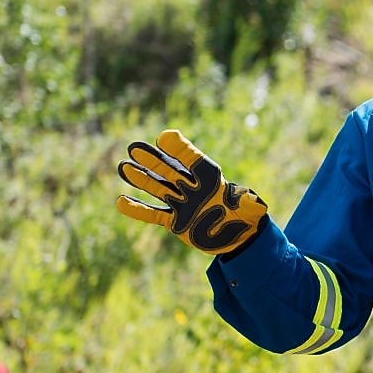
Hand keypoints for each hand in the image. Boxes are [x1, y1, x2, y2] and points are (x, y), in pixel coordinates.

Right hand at [116, 129, 267, 254]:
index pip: (194, 161)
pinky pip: (154, 214)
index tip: (165, 137)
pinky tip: (121, 202)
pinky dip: (139, 209)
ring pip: (158, 188)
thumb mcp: (250, 209)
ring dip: (141, 179)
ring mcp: (183, 204)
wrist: (237, 235)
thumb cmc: (246, 217)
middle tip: (134, 147)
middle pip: (170, 170)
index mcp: (211, 179)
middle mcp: (193, 188)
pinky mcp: (176, 222)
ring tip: (123, 167)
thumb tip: (250, 198)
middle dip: (152, 159)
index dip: (180, 149)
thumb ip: (248, 202)